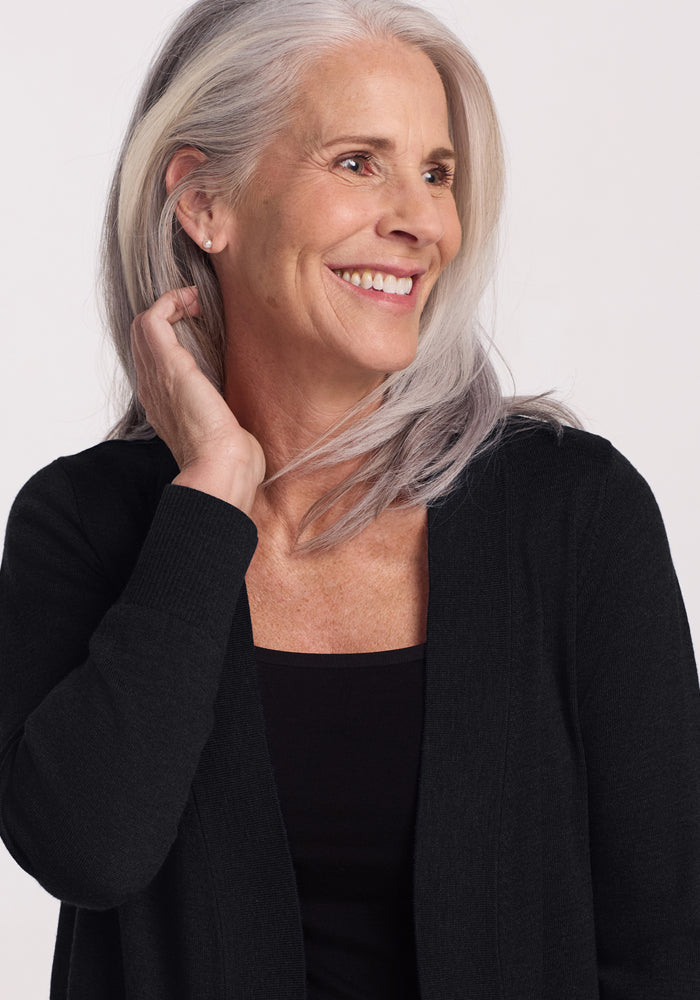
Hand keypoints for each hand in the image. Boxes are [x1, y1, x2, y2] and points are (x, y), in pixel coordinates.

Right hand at [130, 287, 264, 513]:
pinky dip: (171, 301)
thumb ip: (224, 414)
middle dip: (169, 314)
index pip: (153, 360)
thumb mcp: (224, 429)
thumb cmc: (230, 457)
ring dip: (171, 304)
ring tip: (196, 303)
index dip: (172, 336)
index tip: (201, 327)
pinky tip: (195, 303)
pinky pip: (152, 318)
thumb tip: (242, 408)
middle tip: (199, 310)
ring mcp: (156, 376)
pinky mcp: (168, 365)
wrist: (222, 467)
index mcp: (163, 404)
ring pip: (143, 325)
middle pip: (143, 338)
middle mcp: (153, 388)